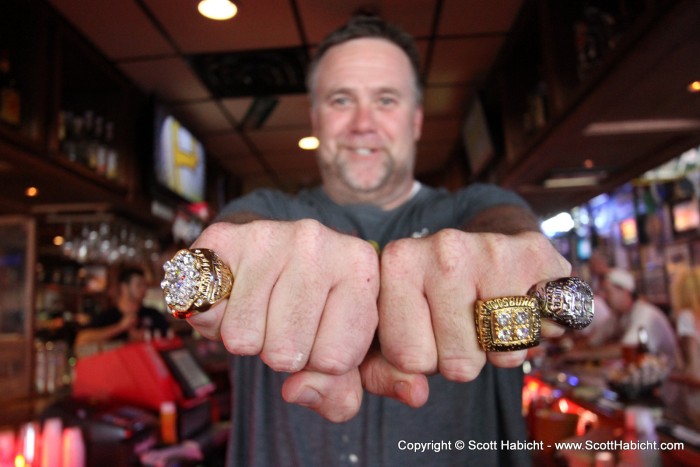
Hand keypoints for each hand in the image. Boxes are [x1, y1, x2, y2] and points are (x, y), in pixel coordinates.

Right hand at [188, 219, 379, 420]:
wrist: (275, 254)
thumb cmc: (318, 311)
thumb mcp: (344, 355)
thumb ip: (338, 395)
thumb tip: (296, 390)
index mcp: (362, 268)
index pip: (334, 361)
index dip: (320, 363)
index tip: (321, 335)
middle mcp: (319, 241)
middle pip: (286, 353)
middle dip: (281, 352)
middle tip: (284, 321)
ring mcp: (270, 234)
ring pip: (244, 338)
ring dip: (248, 338)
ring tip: (261, 308)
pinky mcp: (224, 237)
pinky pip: (207, 314)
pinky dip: (213, 321)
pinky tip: (232, 298)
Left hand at [376, 229, 569, 380]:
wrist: (484, 249)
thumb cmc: (431, 298)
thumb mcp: (391, 331)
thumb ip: (381, 371)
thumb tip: (414, 394)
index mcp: (397, 262)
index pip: (407, 358)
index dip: (421, 358)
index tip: (425, 329)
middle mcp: (440, 249)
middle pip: (454, 362)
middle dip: (458, 357)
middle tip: (461, 323)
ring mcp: (489, 249)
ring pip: (497, 352)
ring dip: (494, 349)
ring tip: (486, 314)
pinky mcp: (534, 253)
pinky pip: (533, 335)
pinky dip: (529, 334)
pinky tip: (517, 306)